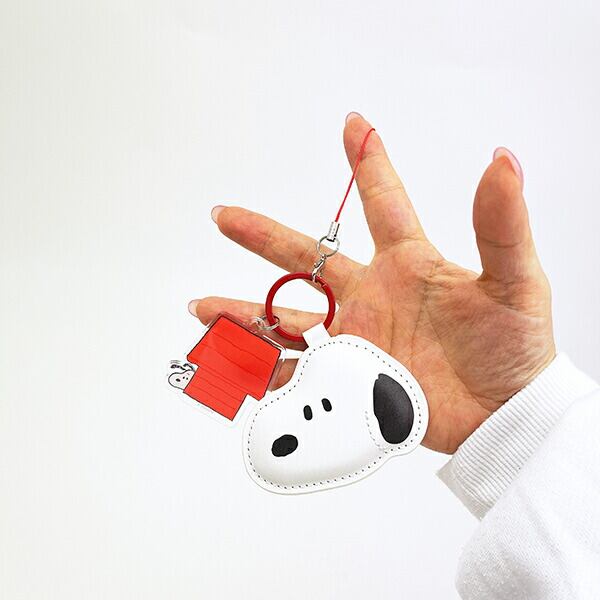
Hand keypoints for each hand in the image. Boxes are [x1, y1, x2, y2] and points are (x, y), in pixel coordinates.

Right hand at [189, 113, 555, 453]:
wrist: (504, 417)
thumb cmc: (516, 349)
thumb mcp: (515, 283)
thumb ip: (500, 226)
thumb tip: (502, 162)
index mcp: (409, 265)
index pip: (384, 203)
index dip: (368, 162)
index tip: (354, 122)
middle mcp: (373, 297)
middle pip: (306, 261)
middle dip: (263, 237)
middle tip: (224, 217)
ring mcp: (357, 337)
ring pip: (287, 320)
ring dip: (244, 316)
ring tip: (202, 311)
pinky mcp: (351, 377)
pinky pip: (299, 373)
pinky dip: (265, 373)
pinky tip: (235, 370)